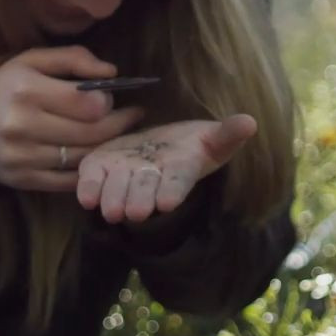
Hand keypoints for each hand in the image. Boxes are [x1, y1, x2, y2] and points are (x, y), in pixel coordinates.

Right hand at [0, 46, 144, 191]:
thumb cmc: (3, 88)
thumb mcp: (30, 61)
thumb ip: (72, 58)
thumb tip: (112, 71)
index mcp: (26, 90)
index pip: (86, 103)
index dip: (107, 101)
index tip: (110, 98)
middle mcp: (23, 125)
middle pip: (90, 133)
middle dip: (118, 124)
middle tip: (131, 117)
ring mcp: (22, 157)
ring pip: (82, 157)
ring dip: (106, 147)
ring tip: (116, 135)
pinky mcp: (22, 180)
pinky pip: (68, 181)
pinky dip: (87, 170)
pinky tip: (95, 157)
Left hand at [77, 114, 256, 223]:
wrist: (160, 147)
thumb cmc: (191, 147)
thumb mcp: (213, 138)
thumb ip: (227, 133)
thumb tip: (250, 122)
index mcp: (179, 171)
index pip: (178, 183)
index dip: (172, 191)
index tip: (167, 202)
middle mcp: (150, 180)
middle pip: (145, 191)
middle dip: (140, 200)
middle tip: (135, 212)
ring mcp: (124, 176)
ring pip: (118, 188)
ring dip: (113, 197)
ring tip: (109, 210)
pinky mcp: (102, 166)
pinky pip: (92, 177)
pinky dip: (88, 187)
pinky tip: (85, 196)